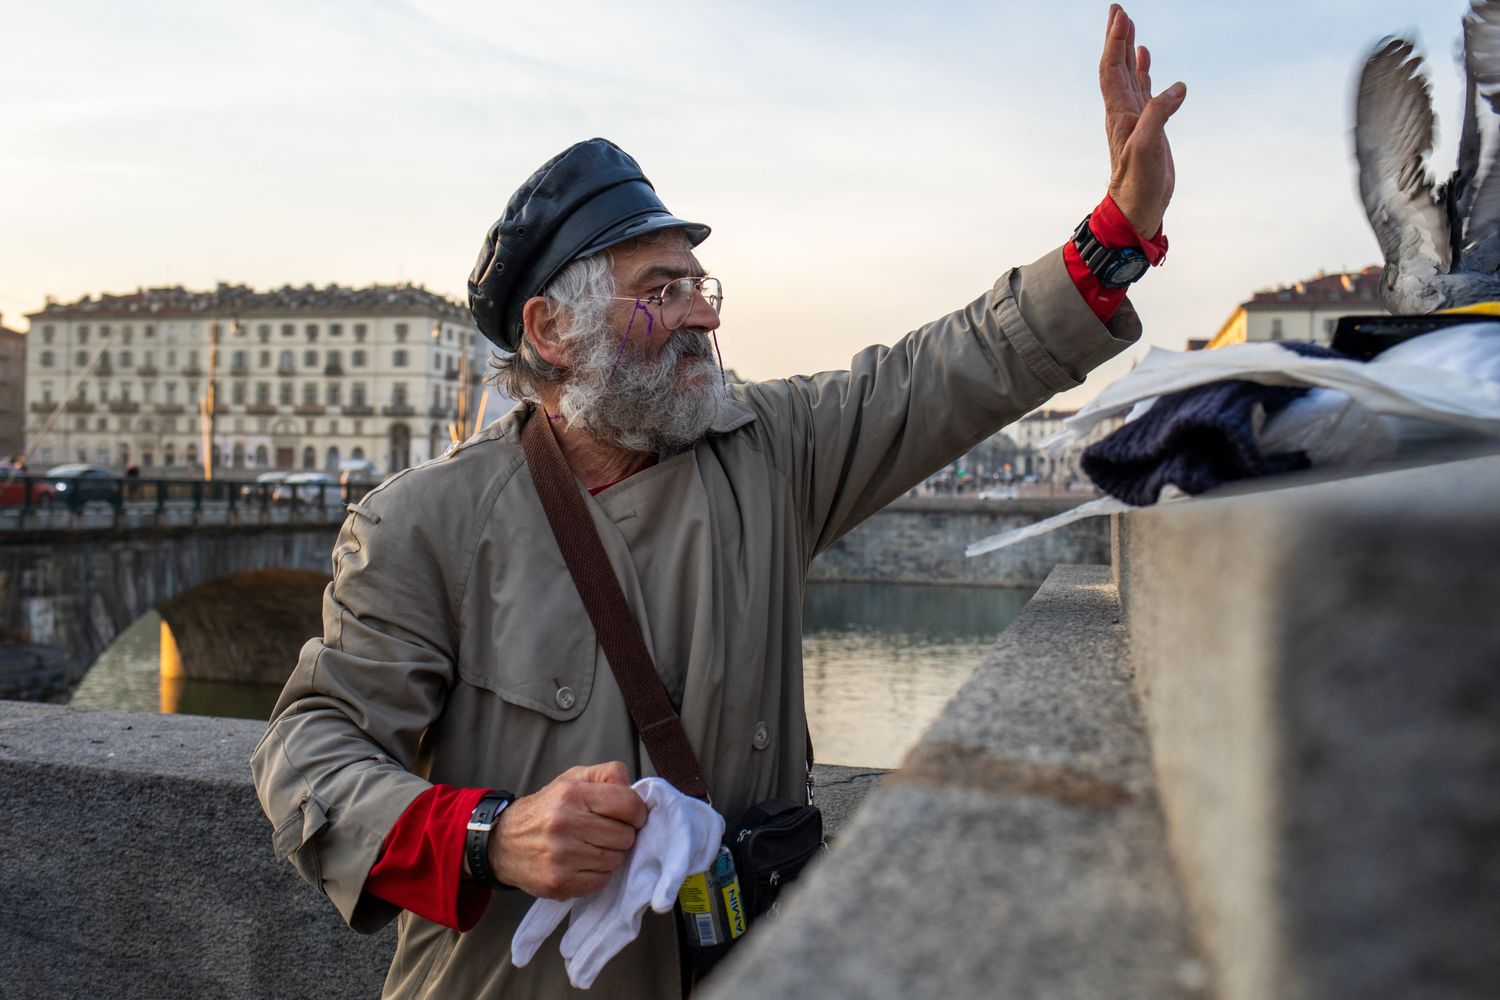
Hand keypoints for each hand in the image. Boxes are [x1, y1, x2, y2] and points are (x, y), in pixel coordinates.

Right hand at [490, 761, 648, 898]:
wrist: (503, 842)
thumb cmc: (547, 808)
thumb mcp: (573, 779)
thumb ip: (608, 774)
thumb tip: (635, 789)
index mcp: (572, 794)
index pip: (628, 804)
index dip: (638, 812)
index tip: (632, 816)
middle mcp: (565, 824)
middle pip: (625, 836)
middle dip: (623, 834)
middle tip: (606, 832)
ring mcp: (561, 857)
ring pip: (615, 860)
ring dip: (611, 855)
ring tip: (593, 846)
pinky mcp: (559, 883)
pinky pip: (601, 881)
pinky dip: (598, 873)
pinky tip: (583, 863)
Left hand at [1100, 4, 1185, 237]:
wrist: (1137, 208)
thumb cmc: (1139, 183)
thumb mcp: (1148, 148)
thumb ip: (1159, 115)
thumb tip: (1177, 87)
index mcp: (1120, 113)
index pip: (1113, 69)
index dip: (1115, 42)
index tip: (1120, 15)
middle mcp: (1124, 111)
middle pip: (1116, 66)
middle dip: (1117, 37)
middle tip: (1117, 9)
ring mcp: (1136, 117)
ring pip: (1129, 75)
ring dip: (1128, 49)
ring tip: (1129, 25)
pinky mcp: (1148, 126)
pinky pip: (1144, 90)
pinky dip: (1143, 70)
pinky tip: (1146, 58)